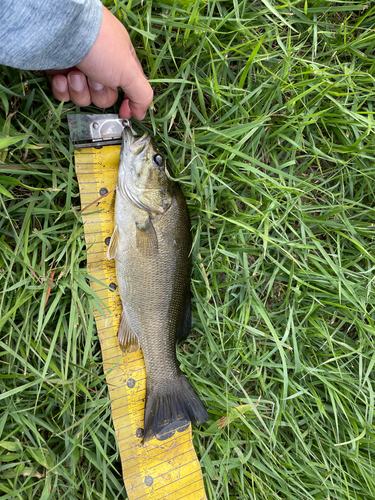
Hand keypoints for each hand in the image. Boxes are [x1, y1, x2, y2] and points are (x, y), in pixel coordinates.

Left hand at [46, 5, 152, 119]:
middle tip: (95, 78)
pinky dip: (62, 89)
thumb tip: (142, 113)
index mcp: (121, 62)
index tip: (123, 114)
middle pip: (104, 98)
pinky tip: (62, 76)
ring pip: (84, 98)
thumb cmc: (100, 45)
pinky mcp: (60, 72)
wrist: (62, 30)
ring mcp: (80, 69)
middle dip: (98, 93)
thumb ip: (142, 94)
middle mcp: (101, 66)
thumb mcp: (130, 72)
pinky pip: (64, 94)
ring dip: (80, 89)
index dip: (127, 104)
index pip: (130, 90)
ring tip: (75, 73)